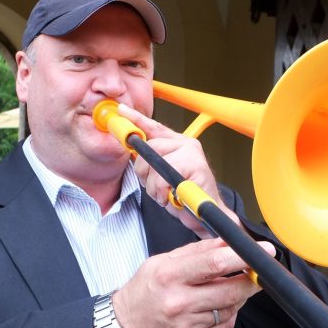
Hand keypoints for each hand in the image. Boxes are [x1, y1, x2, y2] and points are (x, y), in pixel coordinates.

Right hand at [111, 238, 274, 327]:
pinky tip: (214, 307)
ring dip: (237, 296)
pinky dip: (227, 313)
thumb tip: (229, 241)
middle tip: (256, 272)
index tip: (263, 251)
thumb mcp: (163, 262)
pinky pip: (225, 325)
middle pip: (231, 290)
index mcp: (169, 276)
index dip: (244, 256)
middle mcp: (179, 302)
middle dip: (250, 280)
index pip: (215, 263)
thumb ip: (198, 251)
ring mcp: (188, 326)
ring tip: (226, 288)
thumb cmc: (144, 290)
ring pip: (231, 308)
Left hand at [117, 103, 240, 238]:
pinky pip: (164, 178)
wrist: (204, 216)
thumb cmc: (184, 197)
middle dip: (144, 171)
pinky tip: (172, 198)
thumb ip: (151, 161)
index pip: (155, 127)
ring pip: (155, 164)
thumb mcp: (162, 176)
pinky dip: (163, 192)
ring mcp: (193, 155)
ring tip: (165, 195)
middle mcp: (187, 145)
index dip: (137, 119)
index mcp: (178, 144)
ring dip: (154, 187)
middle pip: (151, 147)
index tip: (122, 111)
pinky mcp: (196, 167)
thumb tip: (132, 149)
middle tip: (152, 186)